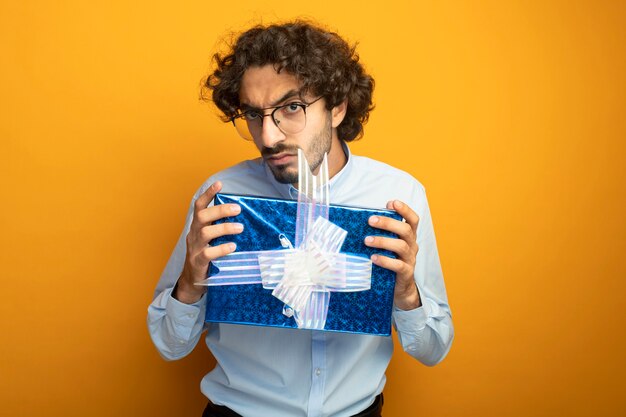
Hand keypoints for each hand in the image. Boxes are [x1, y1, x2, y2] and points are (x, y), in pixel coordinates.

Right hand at [174, 181, 242, 303]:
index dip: (208, 194)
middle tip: (237, 208)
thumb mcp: (209, 239)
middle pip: (202, 217)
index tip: (219, 184)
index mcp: (196, 227)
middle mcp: (193, 235)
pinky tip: (232, 246)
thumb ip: (218, 228)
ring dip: (224, 228)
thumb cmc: (205, 256)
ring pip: (206, 233)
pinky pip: (208, 253)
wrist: (191, 281)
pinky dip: (221, 248)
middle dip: (219, 210)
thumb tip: (239, 216)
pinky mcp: (198, 262)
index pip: (199, 207)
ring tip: (240, 227)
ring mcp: (194, 248)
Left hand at [364, 200, 420, 310]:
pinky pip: (398, 265)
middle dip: (388, 223)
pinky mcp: (406, 273)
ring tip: (367, 240)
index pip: (413, 219)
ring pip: (401, 246)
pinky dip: (385, 260)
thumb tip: (360, 221)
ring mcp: (410, 259)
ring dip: (383, 241)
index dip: (405, 210)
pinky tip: (373, 258)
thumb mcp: (389, 246)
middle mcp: (412, 245)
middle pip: (405, 230)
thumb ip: (382, 234)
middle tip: (371, 220)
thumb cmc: (391, 261)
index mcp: (409, 236)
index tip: (391, 202)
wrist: (401, 288)